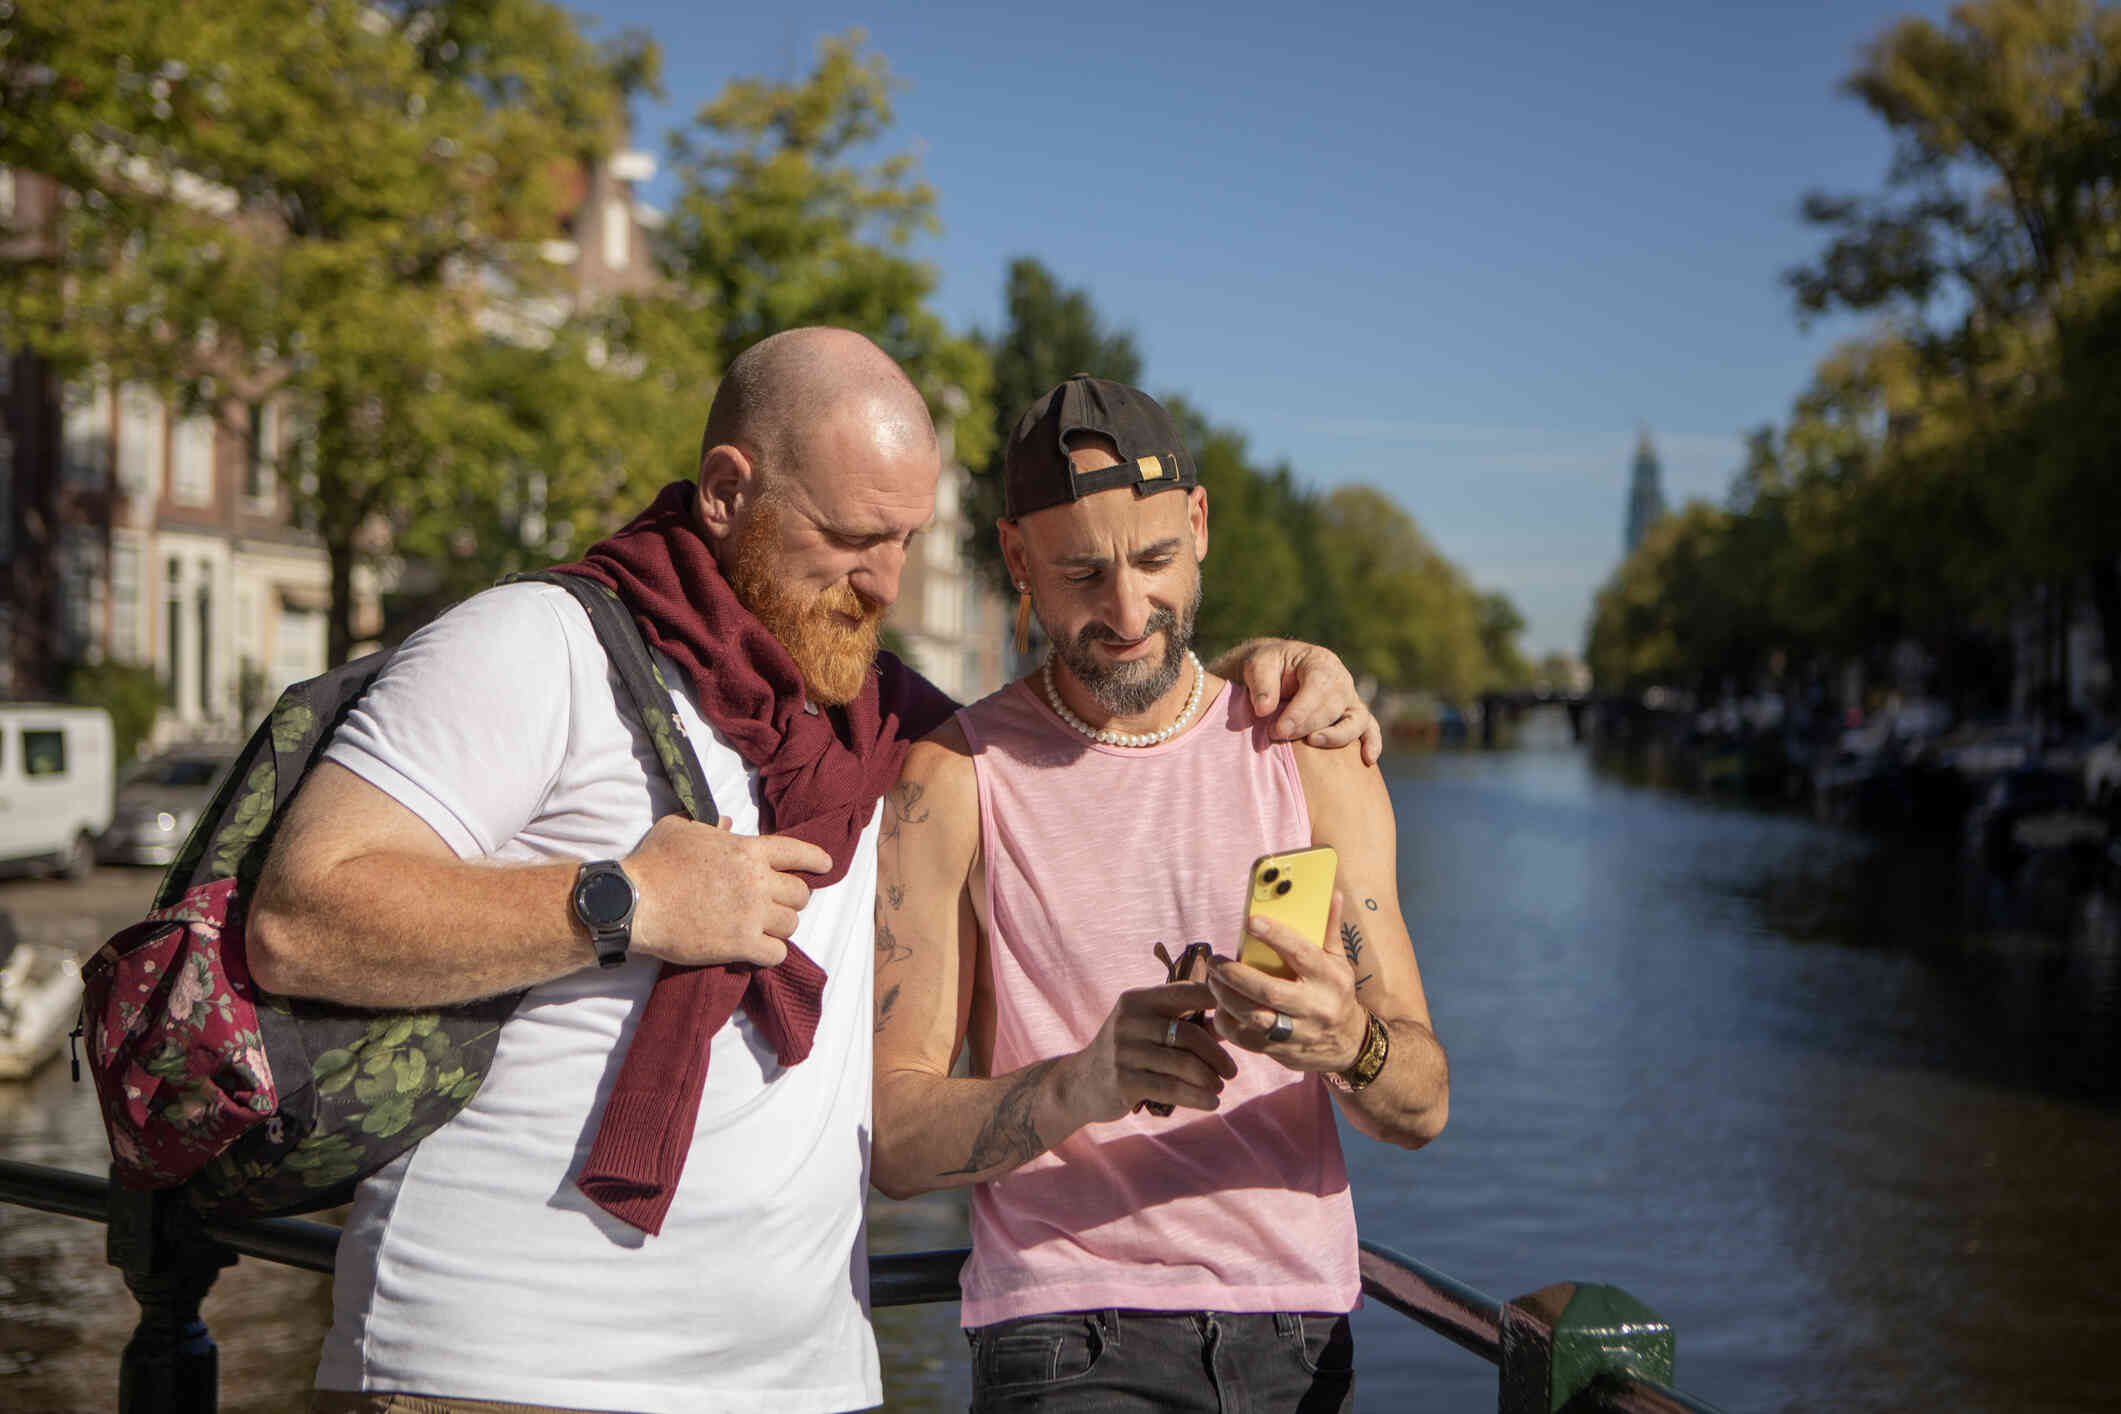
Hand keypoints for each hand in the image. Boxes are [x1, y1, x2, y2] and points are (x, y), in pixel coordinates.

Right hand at [623, 815, 833, 967]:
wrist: (635, 902)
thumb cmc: (654, 862)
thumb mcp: (681, 828)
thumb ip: (709, 825)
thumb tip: (726, 824)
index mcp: (748, 850)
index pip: (797, 852)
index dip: (815, 859)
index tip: (825, 866)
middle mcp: (757, 881)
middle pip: (800, 893)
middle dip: (792, 898)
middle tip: (777, 903)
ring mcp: (751, 914)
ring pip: (791, 924)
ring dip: (781, 926)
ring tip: (767, 928)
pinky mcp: (740, 945)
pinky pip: (776, 953)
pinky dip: (772, 953)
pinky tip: (762, 951)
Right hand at [1065, 981, 1236, 1124]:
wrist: (1080, 1084)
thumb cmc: (1127, 1052)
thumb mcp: (1148, 1029)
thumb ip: (1185, 1022)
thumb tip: (1233, 1020)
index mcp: (1137, 1000)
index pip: (1184, 992)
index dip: (1217, 1001)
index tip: (1241, 1018)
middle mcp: (1128, 1021)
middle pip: (1187, 1034)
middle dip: (1216, 1054)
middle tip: (1232, 1070)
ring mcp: (1123, 1051)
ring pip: (1182, 1064)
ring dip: (1209, 1078)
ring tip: (1220, 1087)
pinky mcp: (1123, 1081)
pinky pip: (1171, 1088)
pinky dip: (1197, 1097)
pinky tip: (1211, 1102)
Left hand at [1207, 891, 1365, 1072]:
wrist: (1349, 1044)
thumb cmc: (1337, 993)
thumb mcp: (1339, 961)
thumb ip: (1329, 928)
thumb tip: (1332, 892)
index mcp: (1329, 978)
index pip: (1301, 953)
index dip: (1275, 936)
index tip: (1250, 921)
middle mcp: (1315, 1006)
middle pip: (1269, 991)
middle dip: (1236, 975)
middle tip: (1216, 961)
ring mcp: (1298, 1032)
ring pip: (1254, 1017)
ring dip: (1226, 998)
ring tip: (1213, 981)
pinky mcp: (1281, 1051)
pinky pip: (1247, 1039)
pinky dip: (1228, 1023)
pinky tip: (1220, 1006)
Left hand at [1226, 640, 1380, 765]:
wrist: (1276, 672)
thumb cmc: (1268, 668)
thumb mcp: (1258, 665)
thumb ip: (1261, 684)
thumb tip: (1264, 710)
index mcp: (1320, 662)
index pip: (1317, 686)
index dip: (1299, 711)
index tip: (1277, 730)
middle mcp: (1341, 680)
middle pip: (1333, 706)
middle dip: (1306, 725)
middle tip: (1277, 736)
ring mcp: (1350, 699)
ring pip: (1356, 719)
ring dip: (1337, 736)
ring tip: (1313, 741)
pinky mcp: (1352, 716)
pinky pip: (1369, 728)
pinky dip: (1372, 743)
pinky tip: (1367, 759)